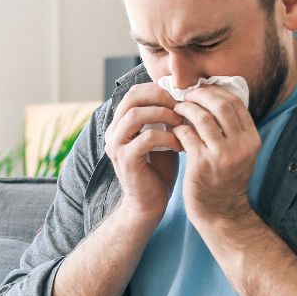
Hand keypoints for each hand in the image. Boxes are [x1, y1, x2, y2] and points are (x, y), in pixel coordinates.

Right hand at [103, 83, 185, 227]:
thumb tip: (182, 97)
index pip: (134, 93)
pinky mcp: (126, 160)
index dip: (157, 90)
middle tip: (180, 105)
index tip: (179, 97)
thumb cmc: (158, 171)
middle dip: (159, 97)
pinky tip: (180, 144)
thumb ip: (164, 120)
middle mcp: (113, 132)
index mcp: (120, 124)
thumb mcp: (162, 139)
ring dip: (163, 114)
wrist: (149, 205)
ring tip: (181, 122)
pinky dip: (167, 137)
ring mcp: (116, 146)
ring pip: (136, 115)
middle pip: (131, 98)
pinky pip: (146, 138)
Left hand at [171, 86, 260, 229]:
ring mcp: (222, 155)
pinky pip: (186, 134)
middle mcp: (241, 146)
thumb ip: (232, 128)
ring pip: (202, 117)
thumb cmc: (225, 179)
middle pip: (220, 105)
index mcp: (252, 139)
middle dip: (200, 95)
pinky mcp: (202, 164)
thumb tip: (213, 96)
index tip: (201, 89)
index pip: (235, 102)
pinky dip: (177, 127)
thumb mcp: (239, 153)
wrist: (221, 213)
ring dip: (186, 108)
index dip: (216, 91)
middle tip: (186, 95)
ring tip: (176, 109)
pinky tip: (172, 128)